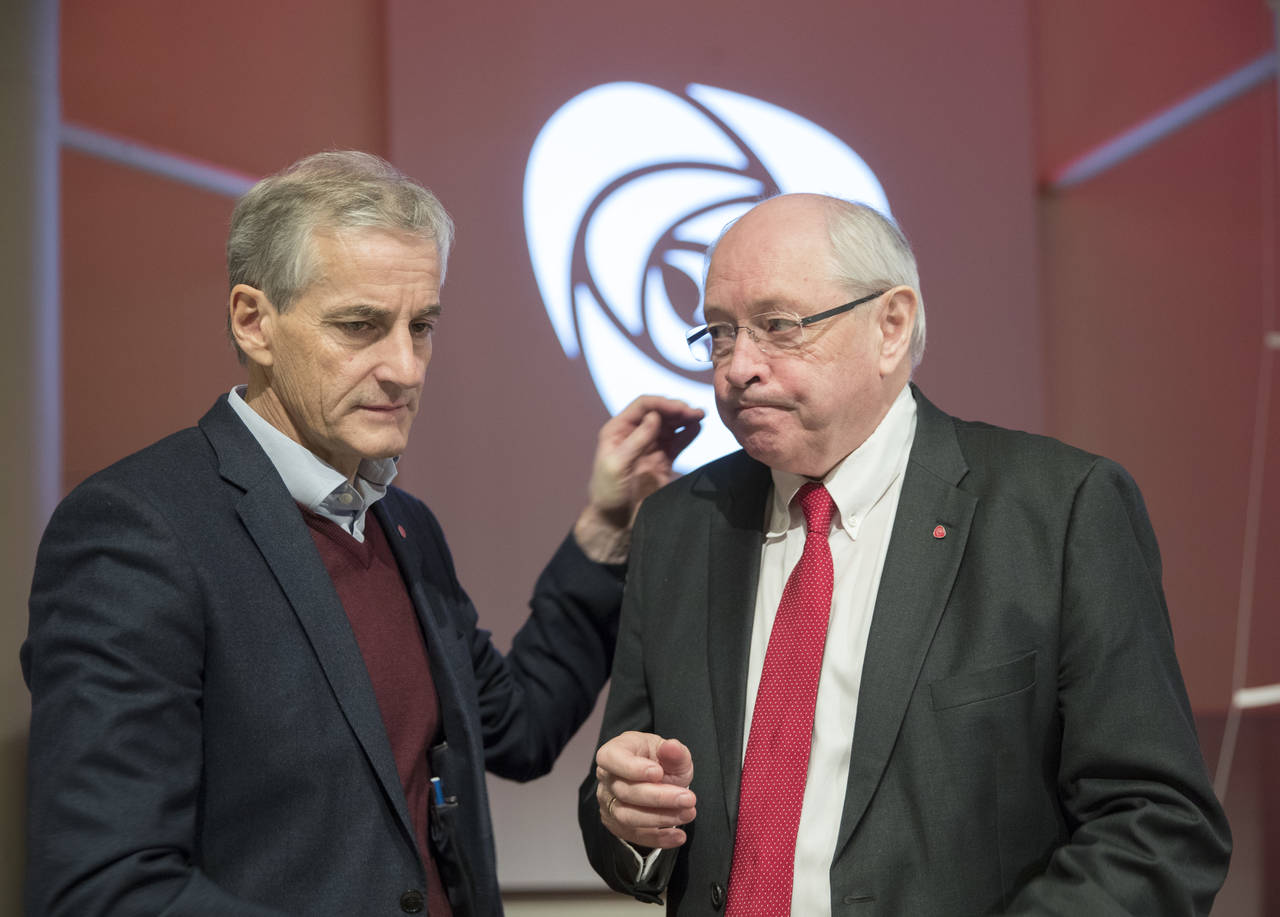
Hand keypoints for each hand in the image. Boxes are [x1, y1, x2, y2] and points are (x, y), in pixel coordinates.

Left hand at [574, 396, 702, 562]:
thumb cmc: (608, 494)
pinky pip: (676, 442)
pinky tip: (697, 428)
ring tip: (699, 416)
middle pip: (658, 413)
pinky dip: (687, 434)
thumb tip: (655, 416)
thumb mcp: (617, 465)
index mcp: (617, 431)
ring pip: (669, 426)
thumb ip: (637, 440)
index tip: (680, 408)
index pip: (642, 406)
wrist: (615, 522)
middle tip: (695, 412)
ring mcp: (649, 447)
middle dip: (676, 409)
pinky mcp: (661, 461)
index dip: (662, 403)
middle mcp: (633, 435)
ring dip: (684, 419)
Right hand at [595, 731, 696, 848]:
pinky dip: (659, 838)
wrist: (656, 779)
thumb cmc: (659, 761)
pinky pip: (635, 836)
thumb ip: (674, 751)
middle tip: (687, 799)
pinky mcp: (616, 825)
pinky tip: (679, 836)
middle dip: (659, 798)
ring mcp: (608, 803)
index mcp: (614, 752)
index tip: (658, 773)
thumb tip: (672, 747)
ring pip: (627, 817)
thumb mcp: (671, 752)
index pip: (611, 759)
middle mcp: (607, 778)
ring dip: (660, 818)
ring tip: (687, 814)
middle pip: (625, 792)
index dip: (633, 768)